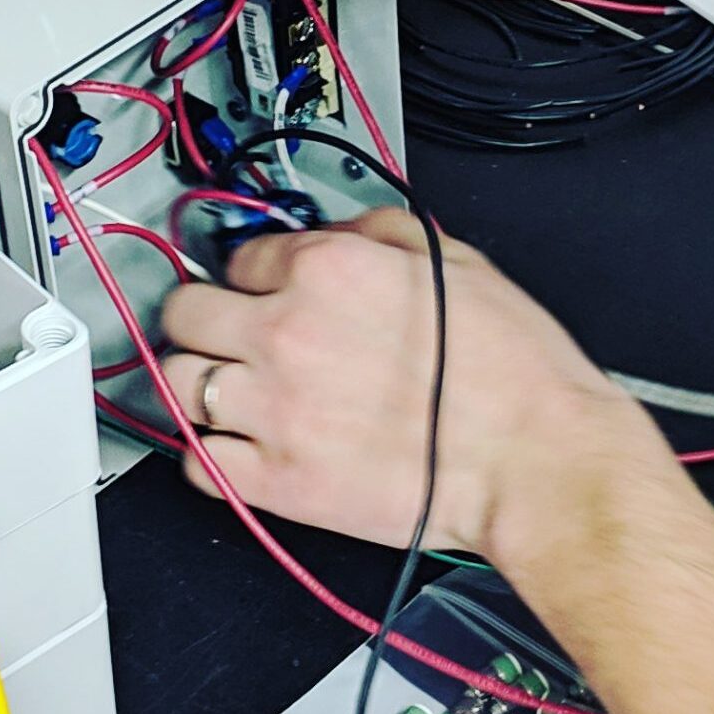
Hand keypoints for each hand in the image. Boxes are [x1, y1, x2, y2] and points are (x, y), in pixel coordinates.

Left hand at [158, 209, 667, 560]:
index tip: (266, 291)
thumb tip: (340, 233)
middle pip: (185, 312)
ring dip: (199, 382)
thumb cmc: (516, 372)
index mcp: (328, 269)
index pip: (241, 255)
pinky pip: (196, 462)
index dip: (257, 274)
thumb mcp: (461, 263)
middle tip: (230, 334)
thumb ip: (382, 233)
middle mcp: (286, 332)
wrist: (537, 462)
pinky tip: (240, 446)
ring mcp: (274, 410)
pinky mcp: (277, 480)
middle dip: (206, 317)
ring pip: (176, 383)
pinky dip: (208, 453)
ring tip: (231, 391)